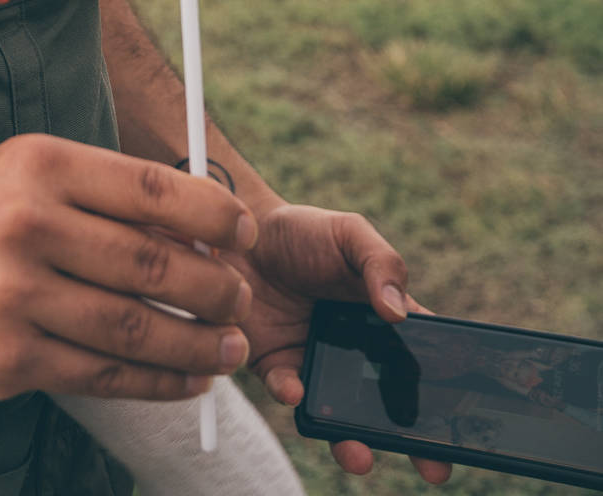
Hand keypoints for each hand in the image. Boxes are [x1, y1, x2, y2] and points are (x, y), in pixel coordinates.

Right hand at [0, 135, 256, 400]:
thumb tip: (201, 228)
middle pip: (152, 264)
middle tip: (242, 299)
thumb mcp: (26, 169)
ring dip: (198, 345)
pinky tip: (184, 379)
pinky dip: (156, 381)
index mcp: (40, 164)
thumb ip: (104, 193)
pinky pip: (103, 375)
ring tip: (228, 348)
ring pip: (135, 328)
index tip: (246, 233)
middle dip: (215, 288)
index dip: (213, 216)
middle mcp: (28, 225)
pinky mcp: (7, 359)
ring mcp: (15, 297)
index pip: (151, 190)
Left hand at [226, 201, 450, 482]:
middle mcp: (353, 349)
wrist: (239, 233)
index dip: (443, 390)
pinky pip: (288, 390)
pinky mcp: (276, 365)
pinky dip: (293, 395)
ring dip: (352, 440)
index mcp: (381, 317)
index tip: (460, 419)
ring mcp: (316, 361)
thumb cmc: (302, 231)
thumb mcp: (349, 234)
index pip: (420, 358)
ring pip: (340, 413)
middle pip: (389, 401)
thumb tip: (400, 314)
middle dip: (412, 440)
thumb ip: (381, 264)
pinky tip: (296, 391)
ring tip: (360, 457)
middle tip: (434, 468)